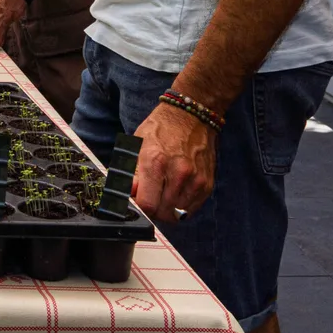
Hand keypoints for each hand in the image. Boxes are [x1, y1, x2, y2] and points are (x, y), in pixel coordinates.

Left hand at [131, 102, 218, 223]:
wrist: (191, 117)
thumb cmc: (160, 130)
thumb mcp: (136, 146)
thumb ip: (129, 174)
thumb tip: (126, 196)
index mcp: (155, 162)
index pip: (147, 205)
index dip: (138, 207)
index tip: (136, 201)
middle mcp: (178, 173)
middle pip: (162, 213)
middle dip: (152, 210)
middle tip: (148, 197)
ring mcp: (196, 180)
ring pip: (177, 215)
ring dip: (166, 210)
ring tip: (161, 193)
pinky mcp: (207, 185)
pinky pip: (191, 210)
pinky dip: (180, 206)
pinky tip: (175, 192)